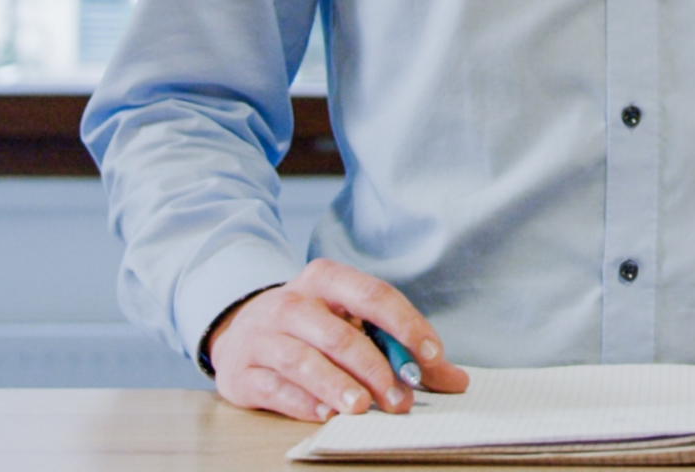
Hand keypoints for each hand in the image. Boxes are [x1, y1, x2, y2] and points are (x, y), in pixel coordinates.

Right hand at [205, 259, 472, 420]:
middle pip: (338, 334)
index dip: (405, 324)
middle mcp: (291, 303)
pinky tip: (326, 415)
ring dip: (336, 385)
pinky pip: (274, 388)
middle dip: (375, 368)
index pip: (372, 295)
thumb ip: (401, 348)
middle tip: (401, 400)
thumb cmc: (310, 325)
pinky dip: (302, 403)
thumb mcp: (351, 321)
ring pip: (302, 361)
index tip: (432, 355)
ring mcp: (262, 337)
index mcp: (325, 280)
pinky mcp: (241, 372)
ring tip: (363, 407)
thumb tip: (454, 379)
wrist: (240, 330)